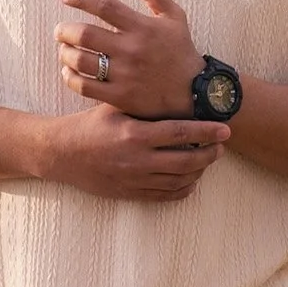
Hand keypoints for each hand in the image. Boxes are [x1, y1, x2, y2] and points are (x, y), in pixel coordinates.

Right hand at [38, 101, 227, 201]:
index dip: (207, 132)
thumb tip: (173, 90)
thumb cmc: (89, 125)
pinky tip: (190, 180)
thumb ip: (141, 102)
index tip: (225, 129)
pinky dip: (183, 189)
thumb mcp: (114, 107)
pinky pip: (165, 196)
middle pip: (186, 161)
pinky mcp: (131, 193)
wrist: (62, 154)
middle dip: (209, 154)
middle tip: (221, 146)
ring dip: (199, 171)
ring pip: (179, 181)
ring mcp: (135, 180)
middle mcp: (137, 160)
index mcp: (135, 134)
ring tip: (207, 160)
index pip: (181, 133)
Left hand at [55, 0, 203, 118]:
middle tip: (60, 30)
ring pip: (81, 61)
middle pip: (85, 34)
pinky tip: (69, 71)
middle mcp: (131, 49)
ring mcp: (124, 75)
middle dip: (65, 30)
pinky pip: (85, 87)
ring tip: (64, 49)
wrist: (194, 92)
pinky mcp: (120, 96)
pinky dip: (70, 78)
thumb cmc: (180, 51)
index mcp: (142, 27)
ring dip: (65, 53)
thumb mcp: (174, 17)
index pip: (105, 6)